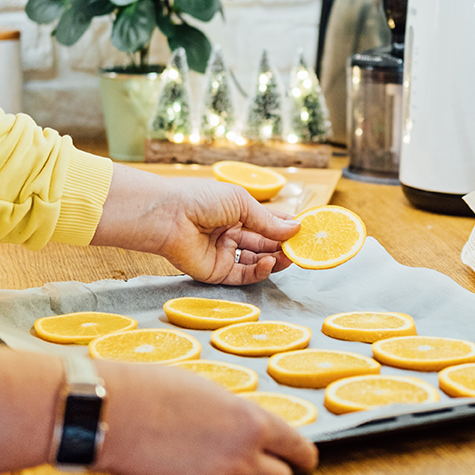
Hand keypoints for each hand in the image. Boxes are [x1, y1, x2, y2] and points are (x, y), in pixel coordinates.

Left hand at [91, 165, 299, 284]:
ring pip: (257, 261)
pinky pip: (243, 275)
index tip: (306, 232)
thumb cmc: (200, 199)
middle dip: (284, 246)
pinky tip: (268, 262)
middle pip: (265, 243)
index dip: (286, 227)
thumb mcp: (241, 203)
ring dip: (275, 259)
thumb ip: (268, 221)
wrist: (168, 216)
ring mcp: (225, 253)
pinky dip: (259, 271)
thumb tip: (296, 229)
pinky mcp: (216, 272)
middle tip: (303, 249)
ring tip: (288, 257)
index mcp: (237, 212)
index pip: (268, 222)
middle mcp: (232, 232)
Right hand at [95, 361, 318, 474]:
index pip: (298, 450)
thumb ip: (240, 416)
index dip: (304, 458)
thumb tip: (252, 432)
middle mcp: (242, 459)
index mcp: (253, 424)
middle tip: (263, 466)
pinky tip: (183, 469)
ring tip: (208, 459)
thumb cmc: (159, 391)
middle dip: (275, 474)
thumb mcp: (214, 392)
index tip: (305, 462)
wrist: (116, 414)